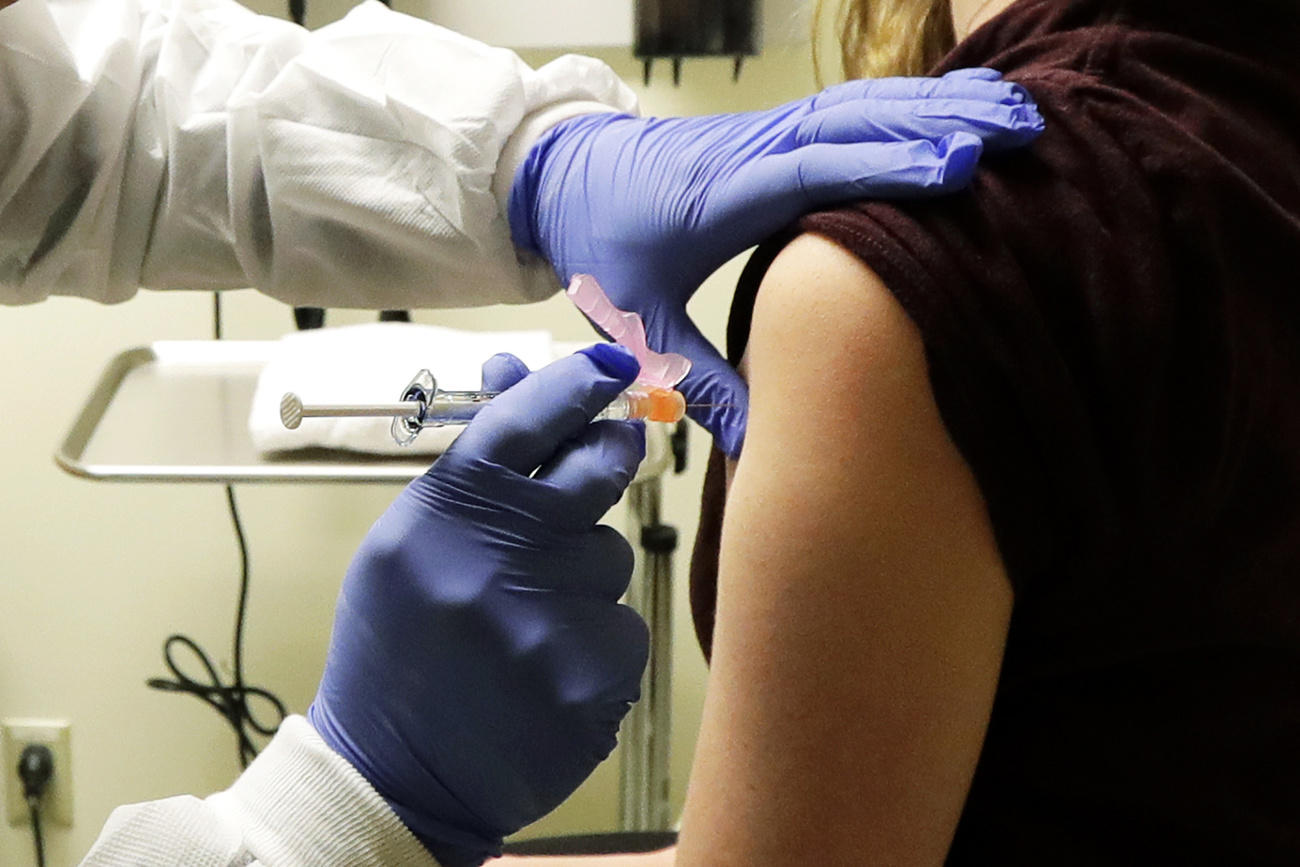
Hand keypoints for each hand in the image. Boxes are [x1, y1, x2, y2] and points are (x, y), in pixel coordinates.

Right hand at [309, 344, 649, 866]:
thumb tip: (520, 372)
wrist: (395, 773)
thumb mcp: (409, 543)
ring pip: (611, 557)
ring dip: (584, 576)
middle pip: (594, 469)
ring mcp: (548, 622)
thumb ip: (470, 466)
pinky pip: (624, 627)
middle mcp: (493, 561)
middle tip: (607, 456)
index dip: (574, 383)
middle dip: (607, 455)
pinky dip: (597, 640)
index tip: (610, 366)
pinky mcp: (592, 679)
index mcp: (441, 516)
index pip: (522, 420)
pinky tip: (549, 668)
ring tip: (528, 621)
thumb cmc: (403, 645)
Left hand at [509, 68, 1043, 456]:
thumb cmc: (597, 244)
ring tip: (1015, 113)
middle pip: (856, 121)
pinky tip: (956, 108)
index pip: (813, 171)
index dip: (885, 167)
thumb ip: (695, 382)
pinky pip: (849, 110)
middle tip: (1023, 132)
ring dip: (936, 103)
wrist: (559, 176)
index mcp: (718, 195)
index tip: (959, 170)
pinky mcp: (772, 133)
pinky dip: (907, 104)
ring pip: (861, 106)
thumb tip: (756, 450)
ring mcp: (764, 134)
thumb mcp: (635, 324)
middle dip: (941, 121)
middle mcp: (751, 150)